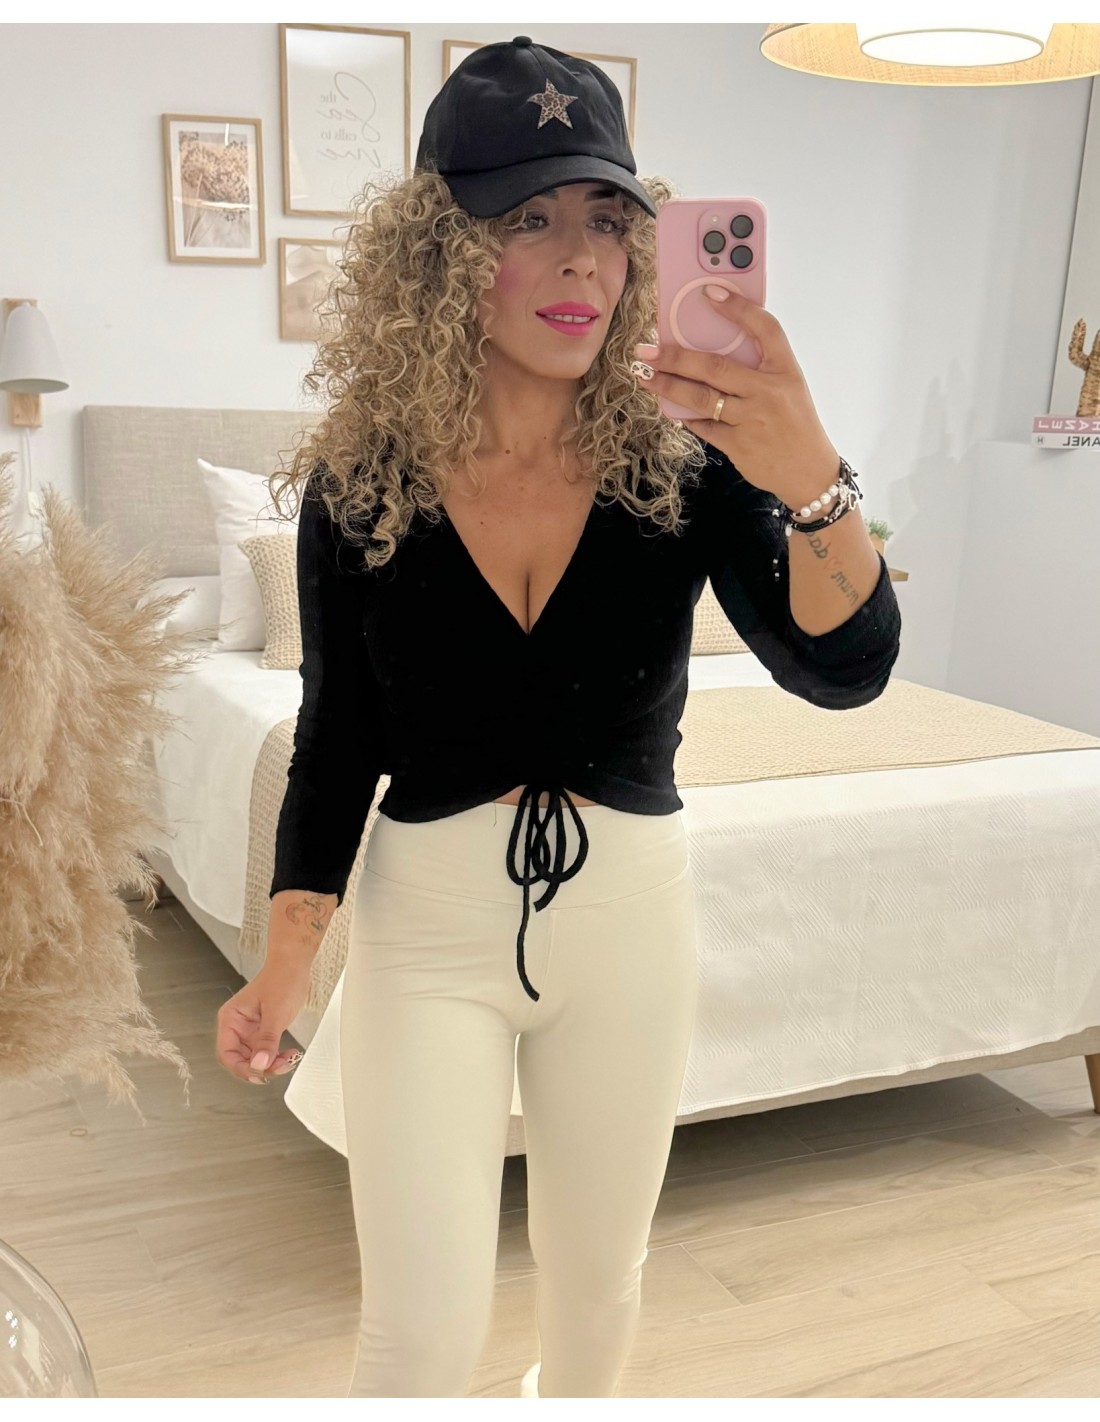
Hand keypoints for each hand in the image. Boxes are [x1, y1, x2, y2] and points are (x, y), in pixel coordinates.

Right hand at [215, 963, 309, 1085]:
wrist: (294, 964)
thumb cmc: (281, 978)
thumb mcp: (275, 1012)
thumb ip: (267, 1040)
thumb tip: (260, 1064)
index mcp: (231, 1019)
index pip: (227, 1053)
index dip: (241, 1068)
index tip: (259, 1074)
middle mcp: (238, 1026)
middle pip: (241, 1059)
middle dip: (261, 1067)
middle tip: (281, 1067)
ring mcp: (251, 1030)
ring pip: (255, 1058)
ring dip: (271, 1064)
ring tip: (288, 1059)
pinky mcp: (264, 1030)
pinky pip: (266, 1051)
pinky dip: (277, 1056)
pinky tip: (289, 1054)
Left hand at [633, 285, 838, 507]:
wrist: (809, 471)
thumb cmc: (795, 422)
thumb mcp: (788, 386)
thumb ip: (758, 367)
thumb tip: (711, 348)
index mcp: (785, 370)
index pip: (765, 329)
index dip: (737, 308)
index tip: (709, 292)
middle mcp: (769, 392)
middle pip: (715, 367)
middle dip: (676, 357)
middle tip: (648, 350)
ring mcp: (753, 420)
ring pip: (702, 398)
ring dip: (669, 386)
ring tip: (647, 376)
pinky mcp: (739, 445)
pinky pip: (704, 426)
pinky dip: (686, 415)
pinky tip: (671, 406)